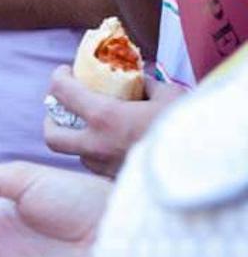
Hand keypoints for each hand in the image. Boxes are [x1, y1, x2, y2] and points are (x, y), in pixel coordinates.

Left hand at [43, 65, 185, 177]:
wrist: (204, 172)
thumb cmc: (188, 129)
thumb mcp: (169, 95)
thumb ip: (147, 84)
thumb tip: (136, 77)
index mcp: (104, 118)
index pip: (61, 92)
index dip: (58, 77)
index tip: (66, 71)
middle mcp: (96, 146)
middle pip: (52, 135)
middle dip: (52, 119)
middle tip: (65, 107)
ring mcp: (105, 169)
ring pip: (77, 154)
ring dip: (80, 139)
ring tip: (97, 127)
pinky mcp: (117, 184)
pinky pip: (98, 168)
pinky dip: (100, 154)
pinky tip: (117, 145)